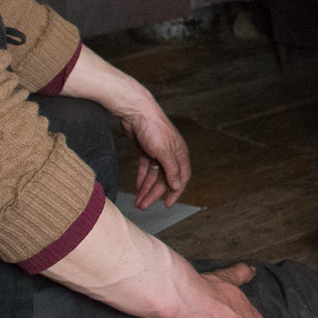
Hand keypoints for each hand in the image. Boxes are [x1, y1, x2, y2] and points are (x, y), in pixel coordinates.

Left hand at [120, 94, 190, 209]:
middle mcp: (170, 154)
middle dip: (154, 194)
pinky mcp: (146, 150)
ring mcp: (158, 152)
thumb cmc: (153, 128)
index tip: (167, 205)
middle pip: (164, 179)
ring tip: (138, 201)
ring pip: (153, 175)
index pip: (181, 178)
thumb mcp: (163, 151)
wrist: (136, 111)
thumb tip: (178, 186)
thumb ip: (171, 169)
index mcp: (179, 154)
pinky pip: (145, 168)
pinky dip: (142, 178)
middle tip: (143, 206)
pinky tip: (137, 186)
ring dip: (146, 189)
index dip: (175, 193)